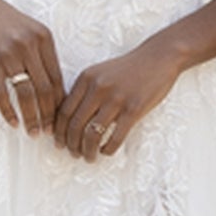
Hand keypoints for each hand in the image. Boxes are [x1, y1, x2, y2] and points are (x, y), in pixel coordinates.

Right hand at [0, 0, 64, 133]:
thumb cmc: (9, 24)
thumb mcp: (32, 32)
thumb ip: (45, 56)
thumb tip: (58, 91)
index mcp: (44, 39)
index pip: (58, 78)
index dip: (61, 103)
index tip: (62, 119)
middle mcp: (29, 46)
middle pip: (45, 89)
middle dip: (49, 115)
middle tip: (50, 133)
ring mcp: (9, 54)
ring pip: (26, 94)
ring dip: (31, 117)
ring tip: (34, 133)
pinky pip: (2, 93)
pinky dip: (8, 111)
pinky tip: (13, 123)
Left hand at [54, 36, 184, 161]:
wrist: (158, 58)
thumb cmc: (128, 68)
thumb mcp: (100, 73)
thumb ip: (84, 91)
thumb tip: (68, 119)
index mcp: (85, 78)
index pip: (63, 111)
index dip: (58, 131)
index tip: (58, 143)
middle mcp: (98, 88)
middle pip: (75, 125)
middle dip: (71, 145)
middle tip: (73, 154)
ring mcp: (116, 99)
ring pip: (92, 134)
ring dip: (87, 151)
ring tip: (89, 157)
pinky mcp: (134, 109)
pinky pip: (115, 137)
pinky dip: (108, 149)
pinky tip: (106, 152)